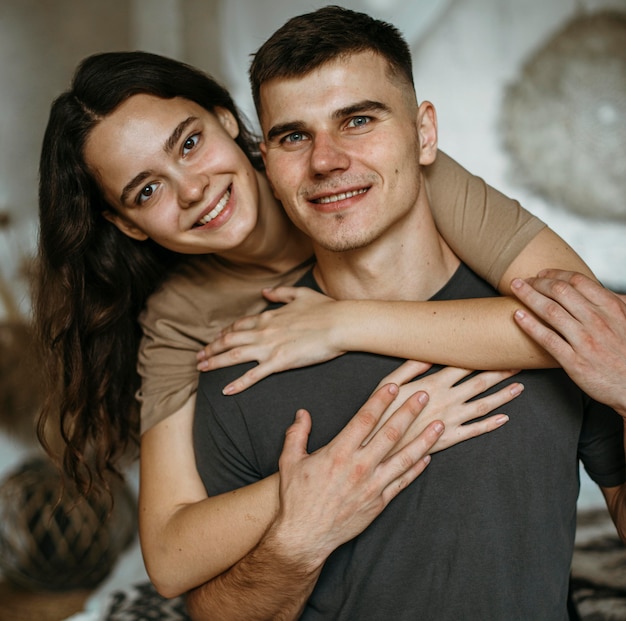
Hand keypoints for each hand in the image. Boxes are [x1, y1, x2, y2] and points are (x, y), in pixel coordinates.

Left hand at [197, 287, 342, 394]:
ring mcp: (270, 347)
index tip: (217, 339)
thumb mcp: (300, 294)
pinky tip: (225, 390)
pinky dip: (238, 383)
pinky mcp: (279, 362)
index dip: (226, 332)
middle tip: (199, 356)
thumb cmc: (326, 308)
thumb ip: (280, 293)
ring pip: (234, 355)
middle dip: (212, 348)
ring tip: (201, 369)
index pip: (240, 324)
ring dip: (215, 362)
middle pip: (230, 339)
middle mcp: (264, 330)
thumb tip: (264, 293)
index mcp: (269, 316)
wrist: (341, 322)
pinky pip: (254, 375)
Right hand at [268, 383, 443, 568]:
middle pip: (390, 433)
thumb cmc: (296, 498)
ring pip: (404, 458)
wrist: (304, 537)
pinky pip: (403, 482)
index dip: (381, 400)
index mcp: (338, 452)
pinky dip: (417, 469)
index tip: (394, 386)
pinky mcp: (379, 503)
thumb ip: (297, 433)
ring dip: (424, 440)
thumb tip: (302, 413)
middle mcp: (359, 467)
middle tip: (425, 395)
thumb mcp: (289, 461)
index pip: (365, 419)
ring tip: (439, 424)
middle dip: (409, 412)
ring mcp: (372, 486)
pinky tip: (428, 457)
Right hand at [365, 361, 520, 451]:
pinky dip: (491, 424)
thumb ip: (409, 367)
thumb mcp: (389, 384)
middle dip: (500, 372)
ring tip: (519, 387)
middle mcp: (448, 399)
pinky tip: (504, 418)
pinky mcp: (450, 438)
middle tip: (519, 362)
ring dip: (502, 396)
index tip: (498, 346)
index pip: (464, 365)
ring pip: (483, 405)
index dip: (482, 355)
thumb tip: (429, 355)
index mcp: (433, 384)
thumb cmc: (381, 412)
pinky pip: (476, 430)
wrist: (380, 445)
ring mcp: (452, 419)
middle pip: (479, 382)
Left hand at [511, 269, 625, 415]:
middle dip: (537, 282)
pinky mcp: (574, 361)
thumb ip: (616, 303)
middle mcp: (597, 321)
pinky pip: (547, 339)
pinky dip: (530, 325)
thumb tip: (604, 290)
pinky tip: (517, 316)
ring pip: (550, 311)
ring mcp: (585, 341)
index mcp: (611, 308)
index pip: (577, 281)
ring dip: (528, 296)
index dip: (555, 274)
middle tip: (521, 280)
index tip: (541, 274)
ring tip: (515, 289)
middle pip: (560, 292)